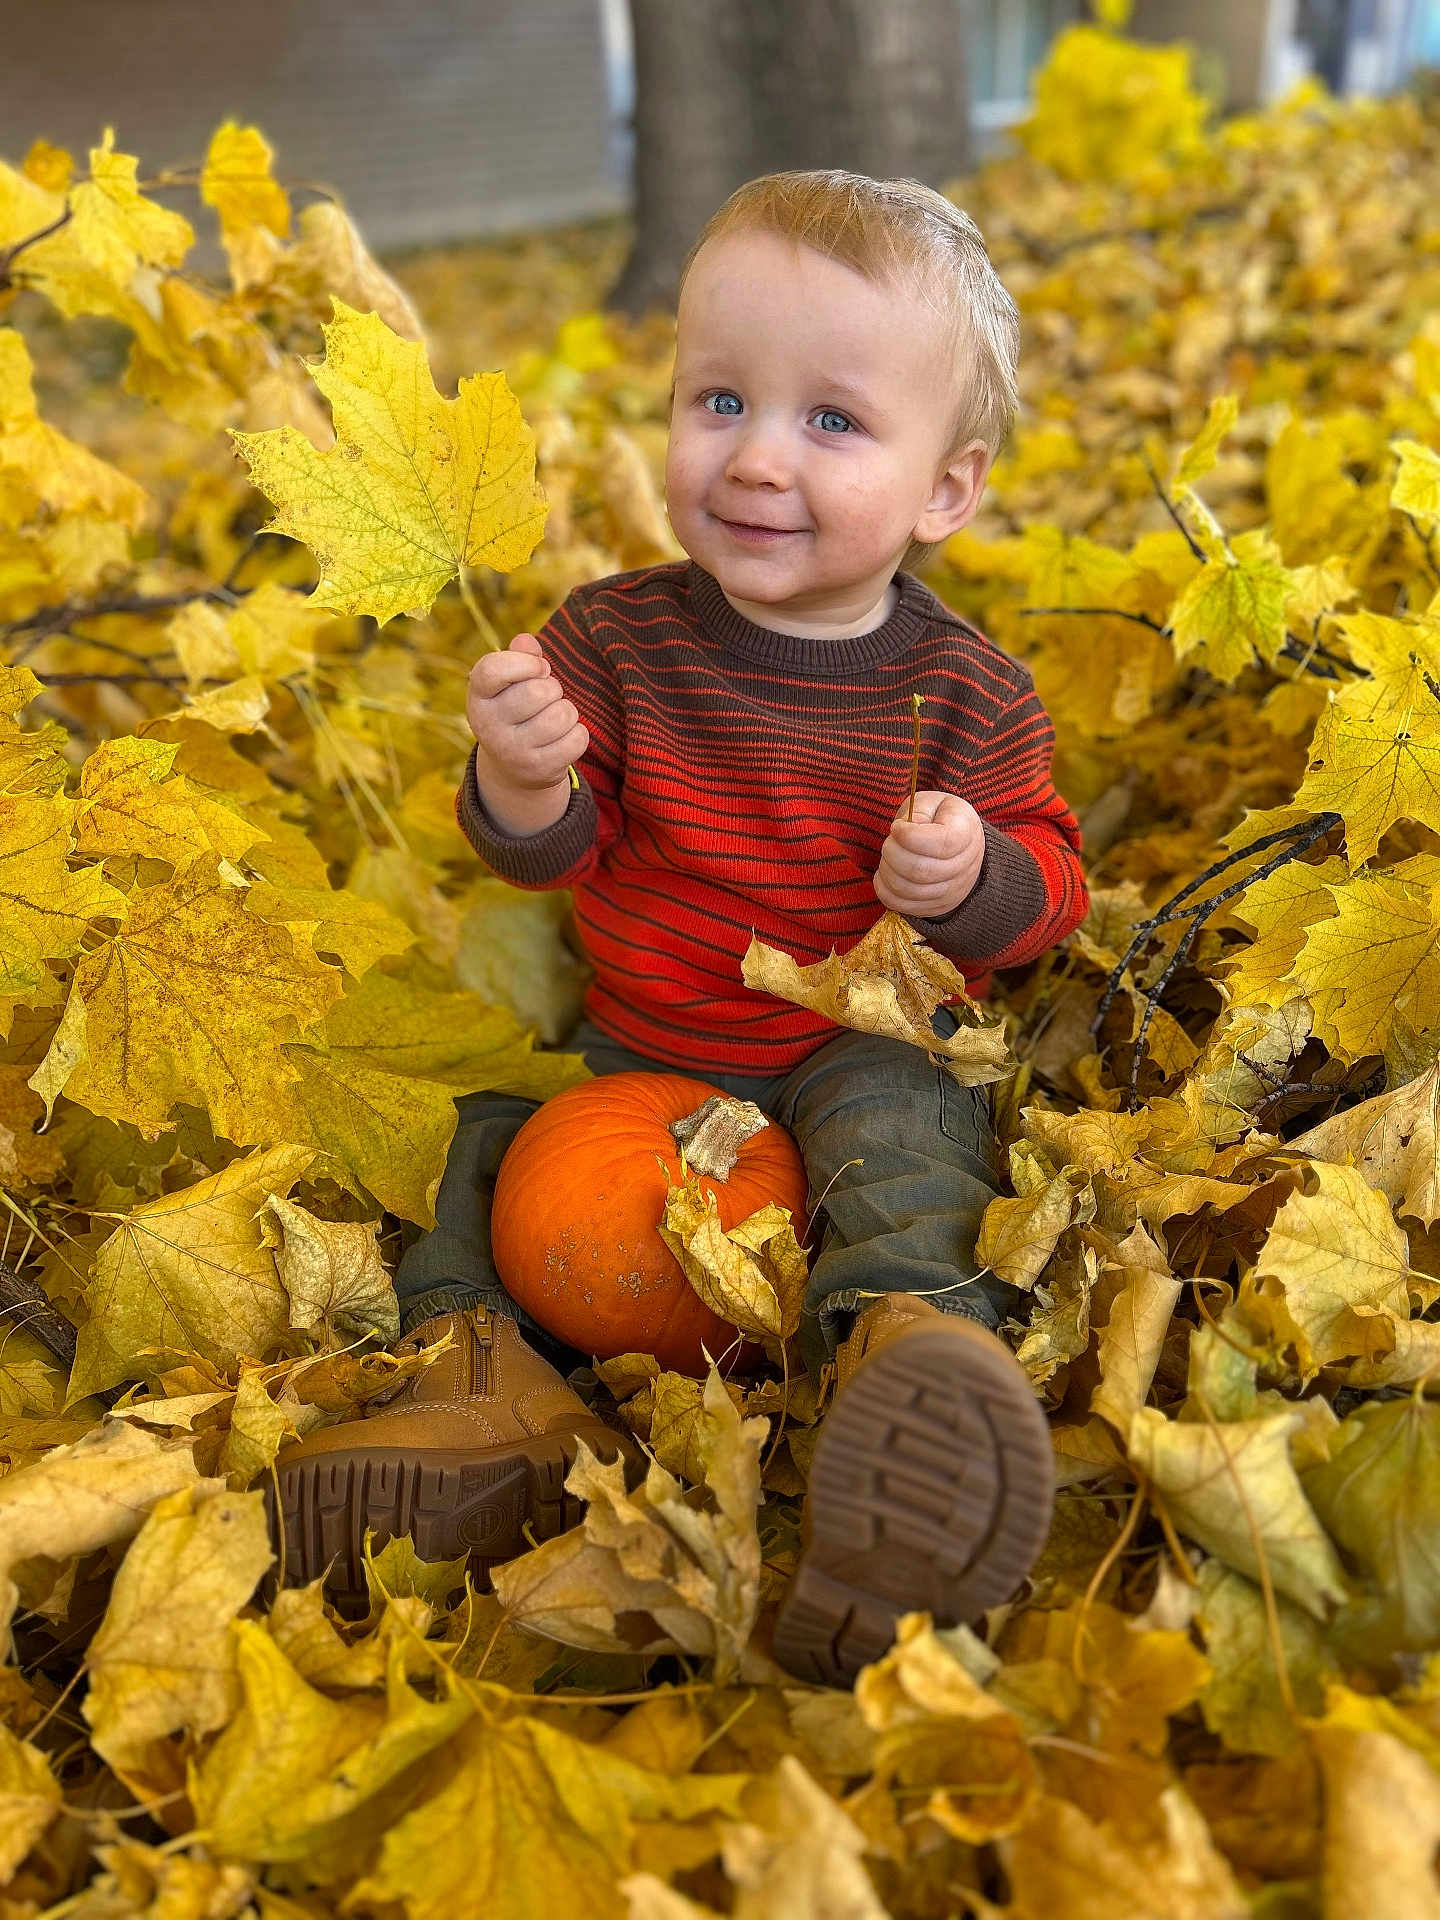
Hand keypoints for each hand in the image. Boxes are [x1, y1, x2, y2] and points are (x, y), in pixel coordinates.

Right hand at [465, 632, 588, 797]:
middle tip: (547, 698)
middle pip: (538, 691)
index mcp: (478, 696)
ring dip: (568, 711)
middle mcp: (489, 725)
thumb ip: (520, 655)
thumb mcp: (509, 683)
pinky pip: (577, 738)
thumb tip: (527, 642)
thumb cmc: (516, 710)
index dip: (525, 662)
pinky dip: (578, 733)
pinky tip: (563, 737)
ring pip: (562, 714)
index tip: (539, 667)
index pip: (493, 670)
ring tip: (555, 717)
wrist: (512, 768)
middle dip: (553, 688)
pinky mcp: (538, 769)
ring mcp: (512, 751)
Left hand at [874, 791, 985, 918]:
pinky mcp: (937, 906)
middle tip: (889, 842)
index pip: (942, 843)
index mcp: (966, 833)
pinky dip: (885, 890)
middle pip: (921, 870)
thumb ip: (919, 811)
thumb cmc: (940, 820)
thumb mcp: (933, 803)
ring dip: (887, 871)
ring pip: (909, 890)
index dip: (910, 836)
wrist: (960, 847)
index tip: (897, 827)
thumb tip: (903, 831)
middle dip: (892, 853)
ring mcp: (953, 891)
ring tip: (887, 857)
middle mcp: (965, 866)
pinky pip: (903, 906)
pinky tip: (884, 874)